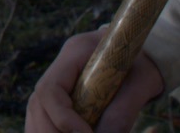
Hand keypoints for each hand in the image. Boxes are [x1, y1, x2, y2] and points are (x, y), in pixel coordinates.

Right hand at [24, 30, 164, 132]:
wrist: (143, 57)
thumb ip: (122, 112)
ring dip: (48, 132)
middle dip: (52, 131)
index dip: (63, 118)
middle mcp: (59, 68)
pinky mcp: (59, 100)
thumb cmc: (143, 65)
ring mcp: (56, 83)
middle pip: (37, 105)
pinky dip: (51, 131)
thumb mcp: (141, 84)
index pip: (51, 89)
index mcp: (74, 53)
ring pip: (36, 115)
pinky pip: (44, 120)